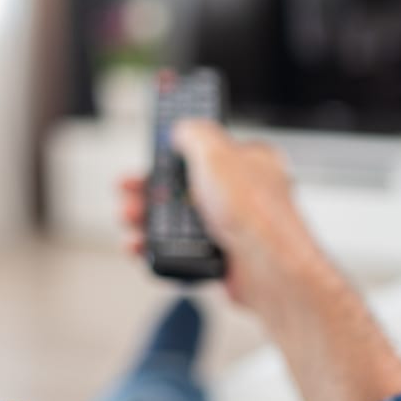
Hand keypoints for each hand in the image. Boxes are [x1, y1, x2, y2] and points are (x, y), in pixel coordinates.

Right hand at [119, 120, 324, 314]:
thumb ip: (195, 133)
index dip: (175, 148)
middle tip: (130, 189)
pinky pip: (177, 250)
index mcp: (246, 163)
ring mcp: (227, 227)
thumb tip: (181, 129)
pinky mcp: (218, 257)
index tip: (153, 149)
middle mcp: (238, 194)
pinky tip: (141, 244)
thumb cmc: (257, 213)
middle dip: (149, 188)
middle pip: (181, 185)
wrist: (271, 271)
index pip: (205, 148)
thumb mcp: (217, 153)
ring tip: (130, 217)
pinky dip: (155, 248)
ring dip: (146, 219)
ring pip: (175, 220)